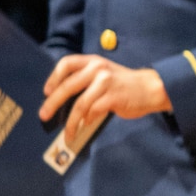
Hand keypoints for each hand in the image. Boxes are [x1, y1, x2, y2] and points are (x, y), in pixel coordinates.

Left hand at [38, 56, 170, 142]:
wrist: (150, 88)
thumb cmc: (124, 84)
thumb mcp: (104, 74)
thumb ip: (86, 80)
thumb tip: (61, 99)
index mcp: (93, 61)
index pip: (67, 63)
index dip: (53, 77)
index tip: (47, 91)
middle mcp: (98, 69)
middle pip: (68, 86)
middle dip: (52, 103)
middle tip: (44, 115)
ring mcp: (106, 82)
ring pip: (80, 105)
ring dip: (71, 122)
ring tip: (67, 133)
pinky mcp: (113, 97)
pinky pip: (93, 112)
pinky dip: (87, 121)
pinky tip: (87, 124)